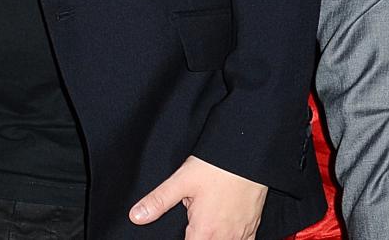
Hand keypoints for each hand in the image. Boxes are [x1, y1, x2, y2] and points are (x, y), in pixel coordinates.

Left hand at [131, 155, 265, 238]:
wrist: (246, 156)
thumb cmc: (215, 167)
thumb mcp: (182, 181)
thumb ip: (158, 201)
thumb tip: (136, 216)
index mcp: (204, 230)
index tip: (185, 231)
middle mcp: (224, 237)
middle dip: (197, 237)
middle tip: (192, 225)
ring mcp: (240, 234)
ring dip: (213, 238)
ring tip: (207, 225)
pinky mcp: (252, 227)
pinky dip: (233, 239)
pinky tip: (225, 230)